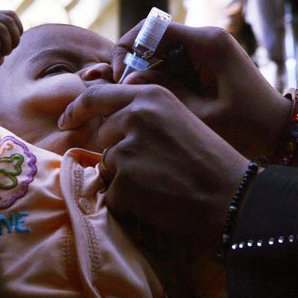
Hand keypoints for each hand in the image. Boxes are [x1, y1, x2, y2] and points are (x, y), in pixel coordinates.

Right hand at [0, 10, 21, 76]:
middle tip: (7, 53)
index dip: (18, 29)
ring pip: (0, 28)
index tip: (13, 45)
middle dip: (14, 39)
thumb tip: (19, 28)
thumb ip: (9, 33)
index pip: (10, 14)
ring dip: (6, 46)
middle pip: (7, 20)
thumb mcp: (2, 46)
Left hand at [63, 79, 250, 254]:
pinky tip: (158, 200)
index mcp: (150, 95)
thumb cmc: (212, 159)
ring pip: (109, 166)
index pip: (96, 95)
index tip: (66, 121)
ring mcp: (126, 149)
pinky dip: (130, 202)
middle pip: (105, 136)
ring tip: (163, 183)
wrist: (231, 196)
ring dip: (127, 178)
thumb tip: (107, 123)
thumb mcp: (180, 119)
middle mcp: (134, 116)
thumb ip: (144, 114)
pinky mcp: (123, 182)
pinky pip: (113, 194)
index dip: (76, 109)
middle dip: (121, 152)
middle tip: (158, 167)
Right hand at [92, 21, 292, 161]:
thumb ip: (163, 92)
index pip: (151, 28)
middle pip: (154, 39)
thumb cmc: (247, 126)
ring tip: (138, 103)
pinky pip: (175, 63)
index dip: (127, 48)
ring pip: (162, 52)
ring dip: (147, 74)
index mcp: (207, 42)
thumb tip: (125, 82)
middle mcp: (207, 37)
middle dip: (133, 64)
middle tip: (121, 95)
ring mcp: (208, 49)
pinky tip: (157, 103)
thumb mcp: (201, 113)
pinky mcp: (209, 62)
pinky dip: (162, 79)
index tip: (117, 76)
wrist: (282, 131)